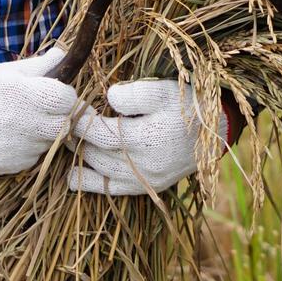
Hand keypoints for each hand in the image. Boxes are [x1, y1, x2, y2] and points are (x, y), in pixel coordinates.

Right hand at [0, 45, 82, 176]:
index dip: (66, 96)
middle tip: (45, 112)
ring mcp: (20, 147)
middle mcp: (27, 122)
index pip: (68, 99)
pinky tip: (10, 138)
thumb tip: (61, 54)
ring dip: (43, 134)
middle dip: (59, 117)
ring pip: (49, 143)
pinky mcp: (12, 165)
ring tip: (20, 123)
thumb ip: (37, 66)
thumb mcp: (3, 72)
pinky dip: (27, 149)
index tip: (58, 96)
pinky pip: (32, 158)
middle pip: (65, 124)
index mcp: (26, 94)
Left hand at [66, 78, 229, 195]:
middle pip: (95, 154)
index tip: (69, 107)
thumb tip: (108, 98)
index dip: (80, 120)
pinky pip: (111, 190)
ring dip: (81, 157)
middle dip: (76, 138)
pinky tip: (75, 173)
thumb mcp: (165, 90)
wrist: (218, 131)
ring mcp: (145, 181)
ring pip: (100, 172)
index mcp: (146, 139)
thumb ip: (135, 93)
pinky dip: (91, 182)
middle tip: (64, 122)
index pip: (99, 133)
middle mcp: (143, 165)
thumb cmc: (189, 105)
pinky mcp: (149, 188)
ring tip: (70, 140)